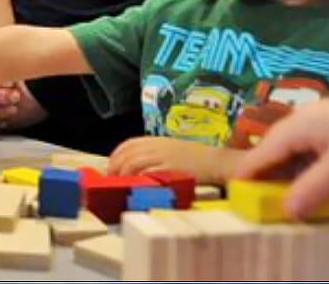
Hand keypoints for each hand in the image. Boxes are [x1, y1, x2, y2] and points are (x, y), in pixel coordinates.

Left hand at [108, 136, 242, 184]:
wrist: (217, 162)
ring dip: (123, 175)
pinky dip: (138, 180)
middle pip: (127, 154)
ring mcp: (164, 156)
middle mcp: (157, 146)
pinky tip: (135, 188)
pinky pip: (148, 173)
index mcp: (157, 140)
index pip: (128, 144)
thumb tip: (135, 168)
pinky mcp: (170, 169)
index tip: (111, 168)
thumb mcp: (172, 151)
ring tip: (120, 186)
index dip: (116, 156)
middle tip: (112, 181)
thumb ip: (155, 156)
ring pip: (133, 162)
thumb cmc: (197, 160)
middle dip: (115, 167)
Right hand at [233, 97, 328, 217]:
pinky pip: (306, 143)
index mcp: (297, 125)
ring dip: (285, 166)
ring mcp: (319, 117)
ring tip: (280, 188)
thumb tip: (286, 211)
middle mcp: (302, 117)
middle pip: (274, 146)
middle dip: (264, 169)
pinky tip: (307, 174)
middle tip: (256, 193)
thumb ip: (311, 190)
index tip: (233, 188)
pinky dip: (301, 161)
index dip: (248, 171)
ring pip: (291, 144)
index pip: (262, 151)